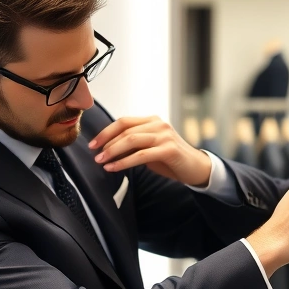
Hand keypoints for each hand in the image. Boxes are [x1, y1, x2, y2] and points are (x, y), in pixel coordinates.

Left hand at [89, 117, 212, 186]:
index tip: (93, 144)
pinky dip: (124, 162)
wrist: (195, 168)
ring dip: (113, 152)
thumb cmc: (170, 158)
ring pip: (131, 140)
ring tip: (101, 161)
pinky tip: (114, 168)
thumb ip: (133, 144)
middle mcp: (158, 124)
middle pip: (125, 130)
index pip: (124, 121)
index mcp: (152, 120)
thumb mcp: (149, 147)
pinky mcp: (168, 149)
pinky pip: (141, 155)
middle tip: (95, 155)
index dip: (106, 132)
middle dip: (106, 143)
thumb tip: (108, 148)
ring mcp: (164, 136)